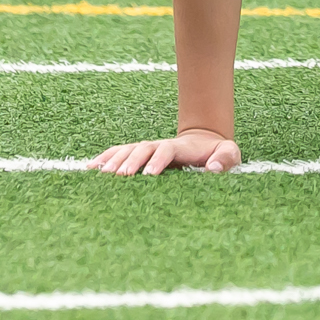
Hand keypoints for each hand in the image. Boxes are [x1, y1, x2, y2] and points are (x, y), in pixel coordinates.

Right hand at [92, 127, 240, 176]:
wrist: (205, 142)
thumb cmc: (218, 153)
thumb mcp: (230, 153)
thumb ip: (226, 158)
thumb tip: (213, 168)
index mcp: (180, 147)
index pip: (166, 150)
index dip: (157, 161)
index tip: (149, 175)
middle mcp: (160, 145)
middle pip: (142, 149)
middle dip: (131, 161)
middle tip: (121, 177)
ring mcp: (148, 149)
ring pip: (127, 150)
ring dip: (114, 160)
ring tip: (101, 175)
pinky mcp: (139, 155)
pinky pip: (119, 154)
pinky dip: (104, 159)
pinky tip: (89, 169)